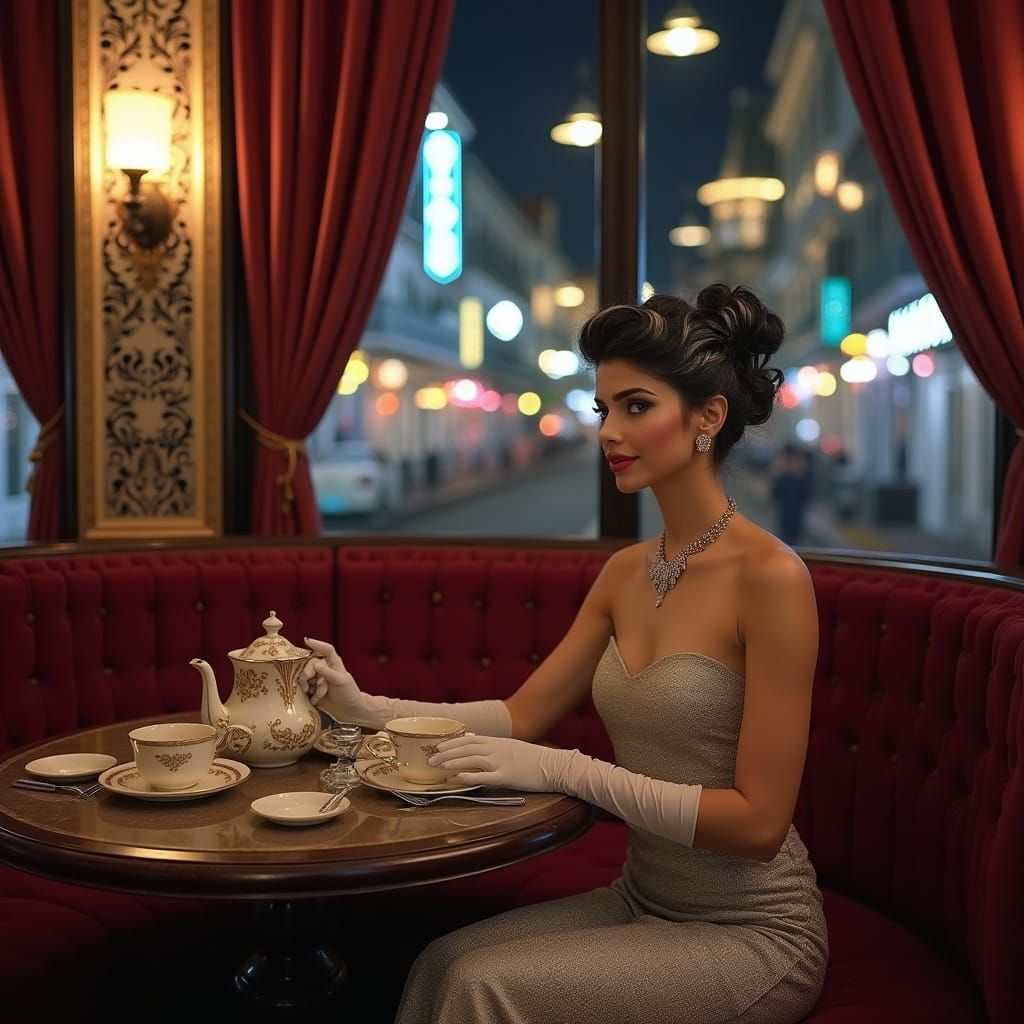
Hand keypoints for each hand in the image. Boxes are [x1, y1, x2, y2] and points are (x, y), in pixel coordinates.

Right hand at [301, 637, 361, 713]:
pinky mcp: (311, 691)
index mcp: (334, 663)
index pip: (326, 650)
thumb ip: (329, 673)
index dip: (317, 644)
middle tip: (312, 682)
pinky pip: (302, 689)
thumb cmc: (350, 693)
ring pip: (304, 676)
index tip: (306, 640)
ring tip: (319, 694)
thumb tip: (315, 664)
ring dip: (309, 686)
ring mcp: (316, 680)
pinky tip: (316, 700)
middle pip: (310, 663)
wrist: (349, 711)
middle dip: (308, 672)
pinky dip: (308, 694)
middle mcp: (324, 669)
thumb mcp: (342, 681)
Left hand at [429, 735, 571, 791]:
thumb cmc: (532, 758)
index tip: (437, 748)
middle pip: (465, 748)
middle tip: (431, 760)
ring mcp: (501, 762)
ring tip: (438, 767)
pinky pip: (485, 776)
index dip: (451, 743)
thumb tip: (475, 740)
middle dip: (446, 753)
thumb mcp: (511, 747)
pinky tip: (458, 779)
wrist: (554, 765)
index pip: (468, 739)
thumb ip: (493, 745)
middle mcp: (496, 749)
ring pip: (472, 759)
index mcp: (497, 742)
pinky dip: (470, 776)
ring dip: (453, 762)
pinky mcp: (507, 777)